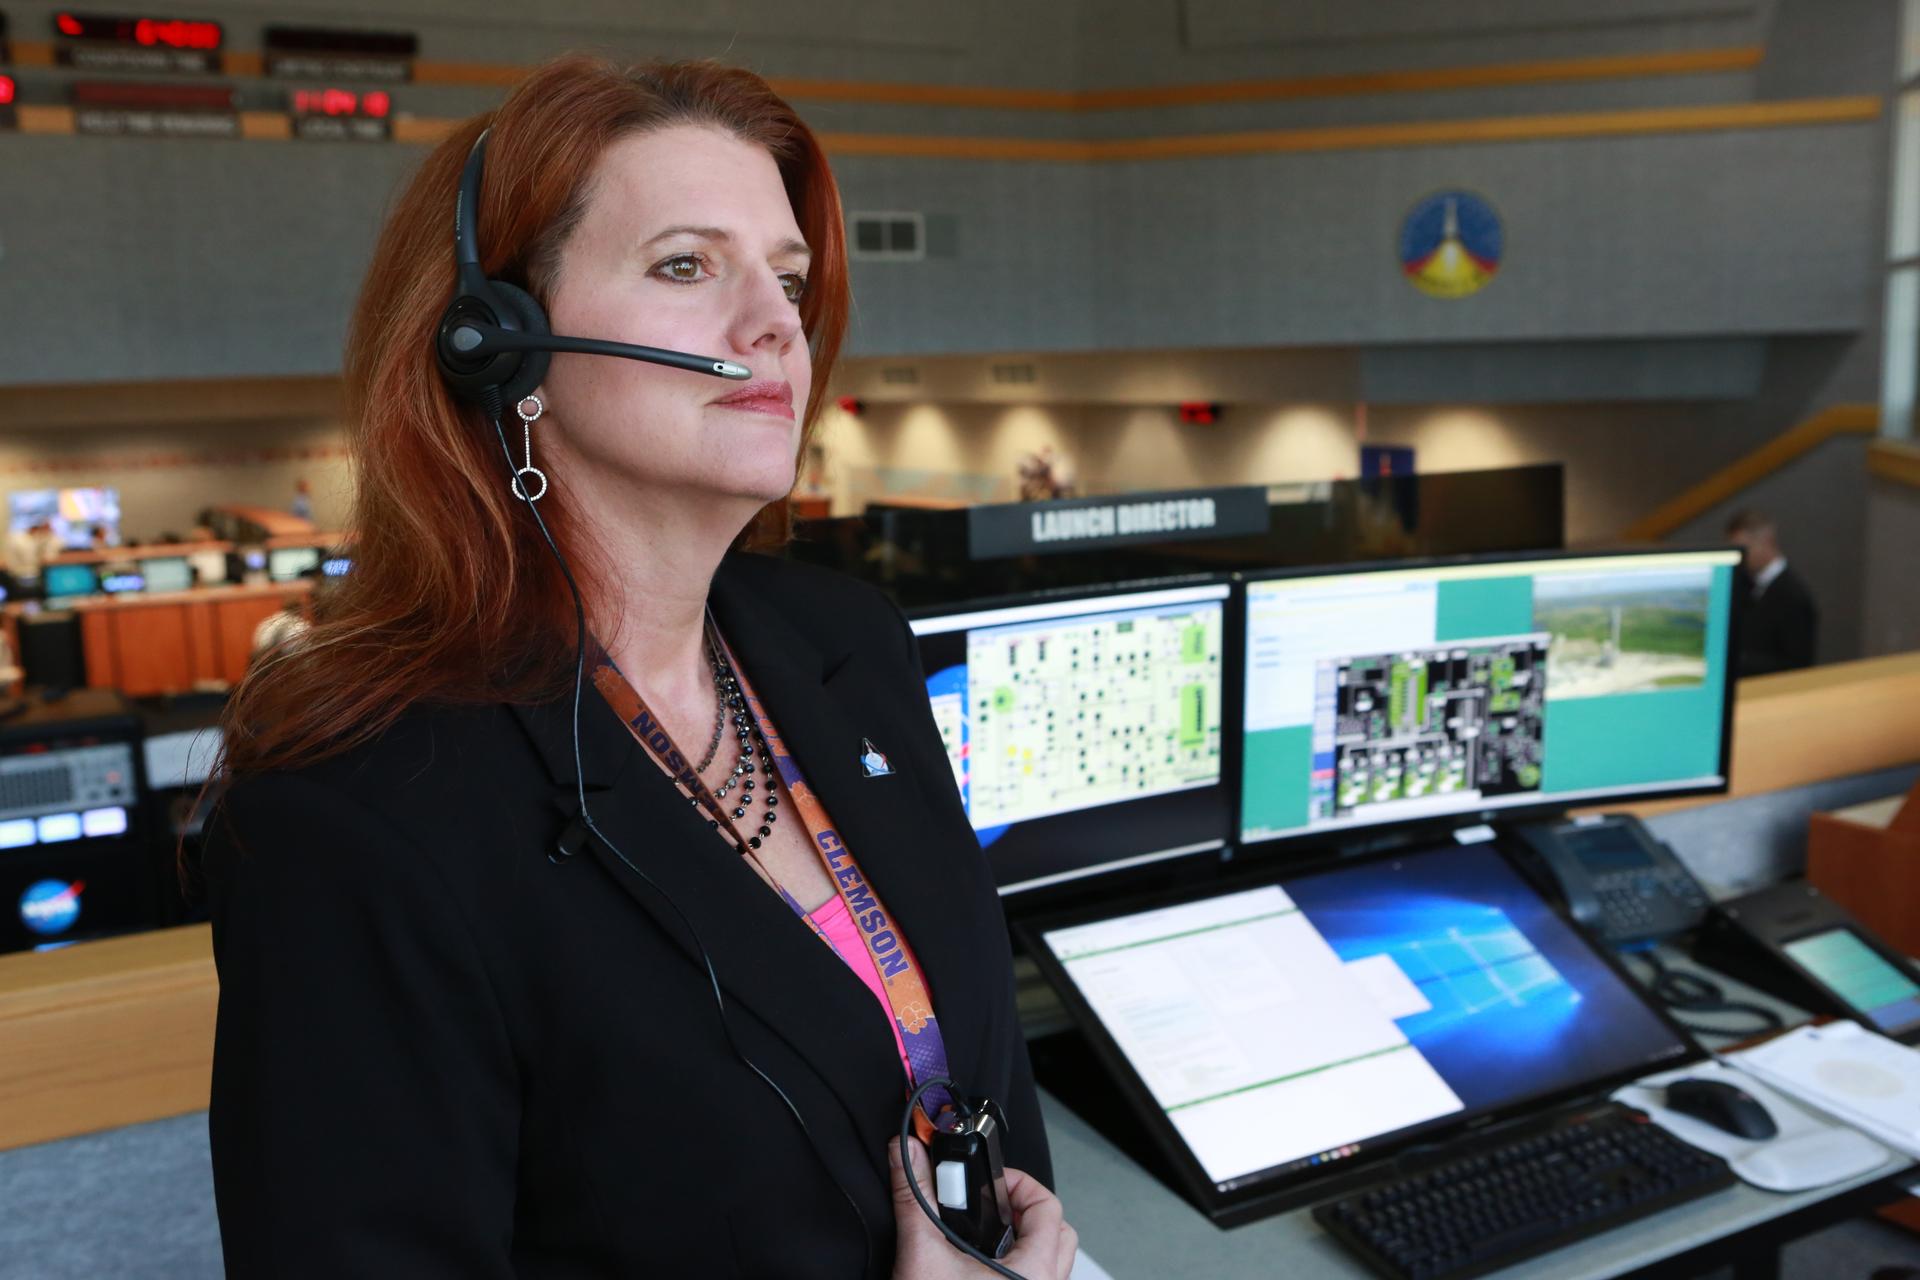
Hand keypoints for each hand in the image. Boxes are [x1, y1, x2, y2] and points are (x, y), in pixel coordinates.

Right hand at [889, 1136, 1077, 1279]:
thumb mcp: (922, 1257)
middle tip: (991, 1206)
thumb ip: (916, 1200)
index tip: (988, 1182)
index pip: (1048, 1206)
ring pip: (1049, 1263)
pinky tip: (978, 1270)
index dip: (1018, 1183)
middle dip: (1025, 1212)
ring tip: (985, 1237)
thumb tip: (907, 1157)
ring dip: (1022, 1243)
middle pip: (1059, 1233)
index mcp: (1033, 1274)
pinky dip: (1013, 1269)